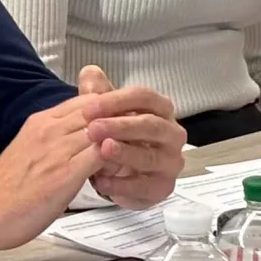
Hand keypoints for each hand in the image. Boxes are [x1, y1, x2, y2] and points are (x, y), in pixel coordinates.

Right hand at [0, 76, 168, 253]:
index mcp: (41, 122)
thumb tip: (78, 140)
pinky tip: (129, 168)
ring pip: (104, 129)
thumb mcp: (29, 151)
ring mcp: (57, 150)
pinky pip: (102, 156)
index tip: (129, 118)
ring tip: (144, 148)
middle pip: (98, 110)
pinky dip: (118, 159)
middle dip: (124, 118)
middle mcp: (50, 129)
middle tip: (147, 129)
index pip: (86, 101)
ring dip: (125, 137)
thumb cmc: (7, 189)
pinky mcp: (64, 174)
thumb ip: (54, 140)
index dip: (111, 109)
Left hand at [74, 64, 185, 208]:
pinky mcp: (162, 188)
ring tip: (101, 150)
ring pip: (150, 157)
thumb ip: (98, 93)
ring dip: (125, 153)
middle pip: (151, 125)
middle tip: (92, 129)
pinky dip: (122, 185)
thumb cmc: (117, 137)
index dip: (117, 101)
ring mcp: (170, 163)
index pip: (144, 97)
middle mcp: (172, 135)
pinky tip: (100, 181)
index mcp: (160, 110)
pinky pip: (144, 187)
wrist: (120, 176)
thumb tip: (89, 72)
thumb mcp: (105, 113)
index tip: (88, 109)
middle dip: (121, 126)